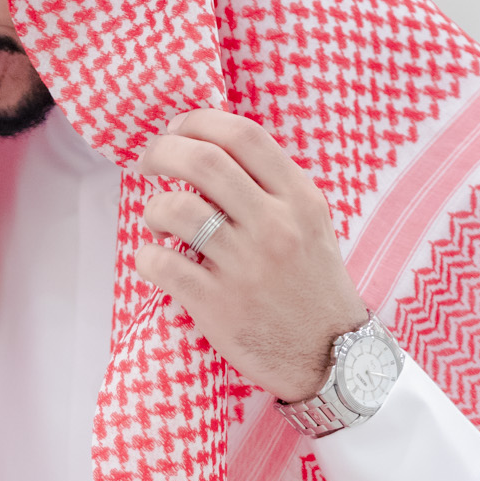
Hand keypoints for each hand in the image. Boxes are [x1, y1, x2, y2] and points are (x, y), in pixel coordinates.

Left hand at [136, 112, 366, 401]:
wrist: (332, 358)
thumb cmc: (313, 286)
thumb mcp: (313, 224)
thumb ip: (273, 186)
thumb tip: (214, 148)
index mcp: (299, 199)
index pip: (242, 135)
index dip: (197, 122)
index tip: (176, 131)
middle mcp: (274, 227)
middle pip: (203, 160)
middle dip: (162, 151)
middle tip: (148, 163)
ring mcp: (245, 267)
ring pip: (176, 210)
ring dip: (152, 208)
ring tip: (157, 220)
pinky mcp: (218, 306)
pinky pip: (161, 264)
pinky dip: (146, 256)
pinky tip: (155, 259)